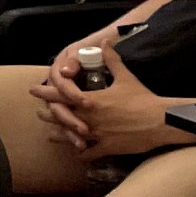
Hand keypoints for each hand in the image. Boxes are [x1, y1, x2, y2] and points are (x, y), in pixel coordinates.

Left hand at [31, 44, 172, 159]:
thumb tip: (106, 42)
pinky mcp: (107, 148)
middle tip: (38, 112)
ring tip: (50, 134)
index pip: (62, 94)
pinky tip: (76, 154)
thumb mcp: (126, 76)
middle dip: (49, 113)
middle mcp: (89, 118)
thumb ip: (112, 60)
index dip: (47, 91)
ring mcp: (97, 134)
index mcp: (91, 99)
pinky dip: (81, 154)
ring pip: (70, 136)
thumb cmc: (143, 98)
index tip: (34, 89)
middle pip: (61, 115)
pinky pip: (88, 154)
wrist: (161, 121)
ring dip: (59, 134)